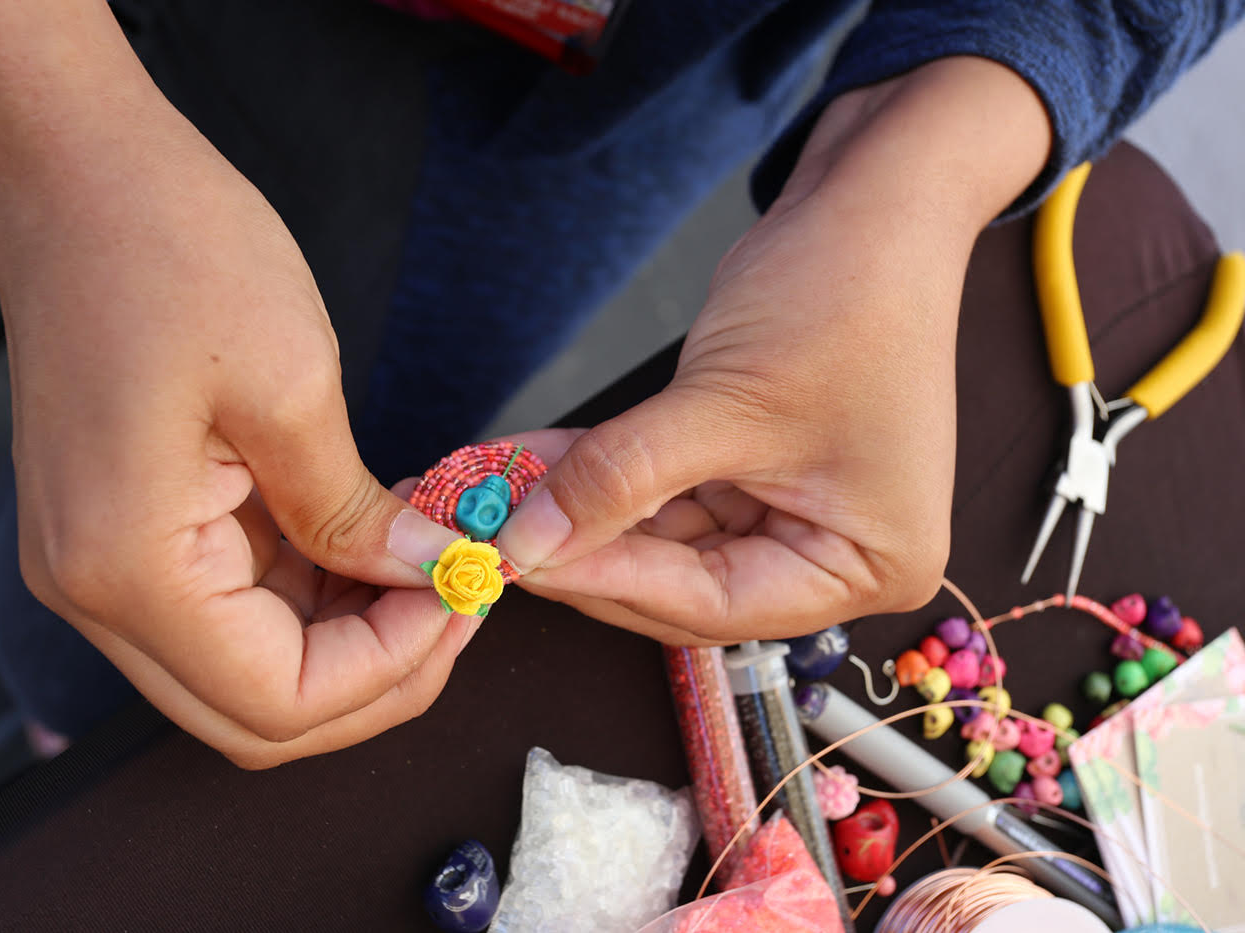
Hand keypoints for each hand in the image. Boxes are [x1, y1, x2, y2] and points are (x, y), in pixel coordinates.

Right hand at [0, 0, 465, 766]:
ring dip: (349, 640)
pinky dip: (313, 597)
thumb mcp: (292, 384)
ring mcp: (105, 566)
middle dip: (374, 678)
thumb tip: (430, 578)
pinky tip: (376, 545)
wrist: (77, 173)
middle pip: (255, 714)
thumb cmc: (172, 250)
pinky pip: (232, 607)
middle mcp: (97, 591)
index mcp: (127, 567)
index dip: (390, 670)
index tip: (466, 598)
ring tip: (433, 569)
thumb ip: (358, 514)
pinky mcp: (128, 532)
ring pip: (247, 669)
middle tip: (460, 605)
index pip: (277, 702)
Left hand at [496, 58, 1051, 642]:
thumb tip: (527, 540)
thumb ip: (621, 478)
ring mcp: (795, 512)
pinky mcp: (757, 470)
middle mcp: (836, 556)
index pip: (715, 603)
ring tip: (500, 488)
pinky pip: (668, 490)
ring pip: (665, 537)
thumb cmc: (843, 296)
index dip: (610, 582)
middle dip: (589, 550)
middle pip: (685, 583)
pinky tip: (538, 460)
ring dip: (584, 510)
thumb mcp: (723, 401)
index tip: (522, 561)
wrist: (876, 200)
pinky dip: (607, 474)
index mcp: (866, 565)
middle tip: (497, 531)